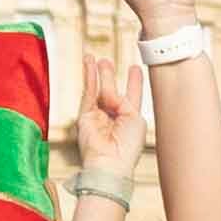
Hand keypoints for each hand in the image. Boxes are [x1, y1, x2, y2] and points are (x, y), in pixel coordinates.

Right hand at [75, 32, 147, 185]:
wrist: (110, 163)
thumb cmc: (128, 146)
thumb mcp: (135, 119)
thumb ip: (125, 102)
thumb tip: (109, 93)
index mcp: (130, 120)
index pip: (132, 97)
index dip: (134, 83)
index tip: (135, 69)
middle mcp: (113, 118)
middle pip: (111, 92)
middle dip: (109, 77)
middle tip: (106, 61)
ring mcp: (98, 117)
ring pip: (97, 90)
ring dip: (97, 74)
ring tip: (95, 57)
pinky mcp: (85, 116)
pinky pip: (87, 92)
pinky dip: (88, 77)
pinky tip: (88, 64)